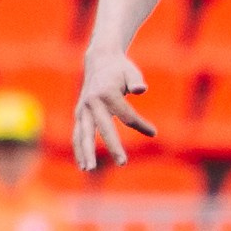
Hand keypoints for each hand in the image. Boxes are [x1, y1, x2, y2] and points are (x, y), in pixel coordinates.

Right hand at [72, 51, 156, 170]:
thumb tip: (141, 89)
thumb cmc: (120, 69)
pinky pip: (77, 134)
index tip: (153, 132)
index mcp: (107, 93)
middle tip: (123, 163)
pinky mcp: (79, 114)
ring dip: (85, 152)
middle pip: (104, 128)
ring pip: (83, 134)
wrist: (99, 61)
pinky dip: (78, 149)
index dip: (141, 125)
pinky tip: (83, 164)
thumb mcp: (130, 71)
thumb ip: (136, 80)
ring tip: (89, 169)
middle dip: (113, 146)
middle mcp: (92, 102)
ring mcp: (83, 109)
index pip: (126, 115)